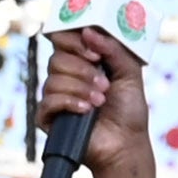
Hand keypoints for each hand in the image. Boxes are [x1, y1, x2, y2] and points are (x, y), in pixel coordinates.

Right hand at [38, 25, 158, 177]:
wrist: (126, 145)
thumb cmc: (129, 112)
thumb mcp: (130, 75)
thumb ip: (115, 50)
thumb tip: (89, 31)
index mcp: (82, 62)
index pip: (63, 40)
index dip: (74, 41)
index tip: (95, 53)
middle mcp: (66, 77)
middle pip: (56, 58)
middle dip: (82, 69)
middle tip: (104, 84)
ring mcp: (56, 97)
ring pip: (53, 79)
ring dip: (80, 88)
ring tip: (100, 101)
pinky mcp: (49, 117)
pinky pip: (48, 101)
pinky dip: (69, 102)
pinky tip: (85, 111)